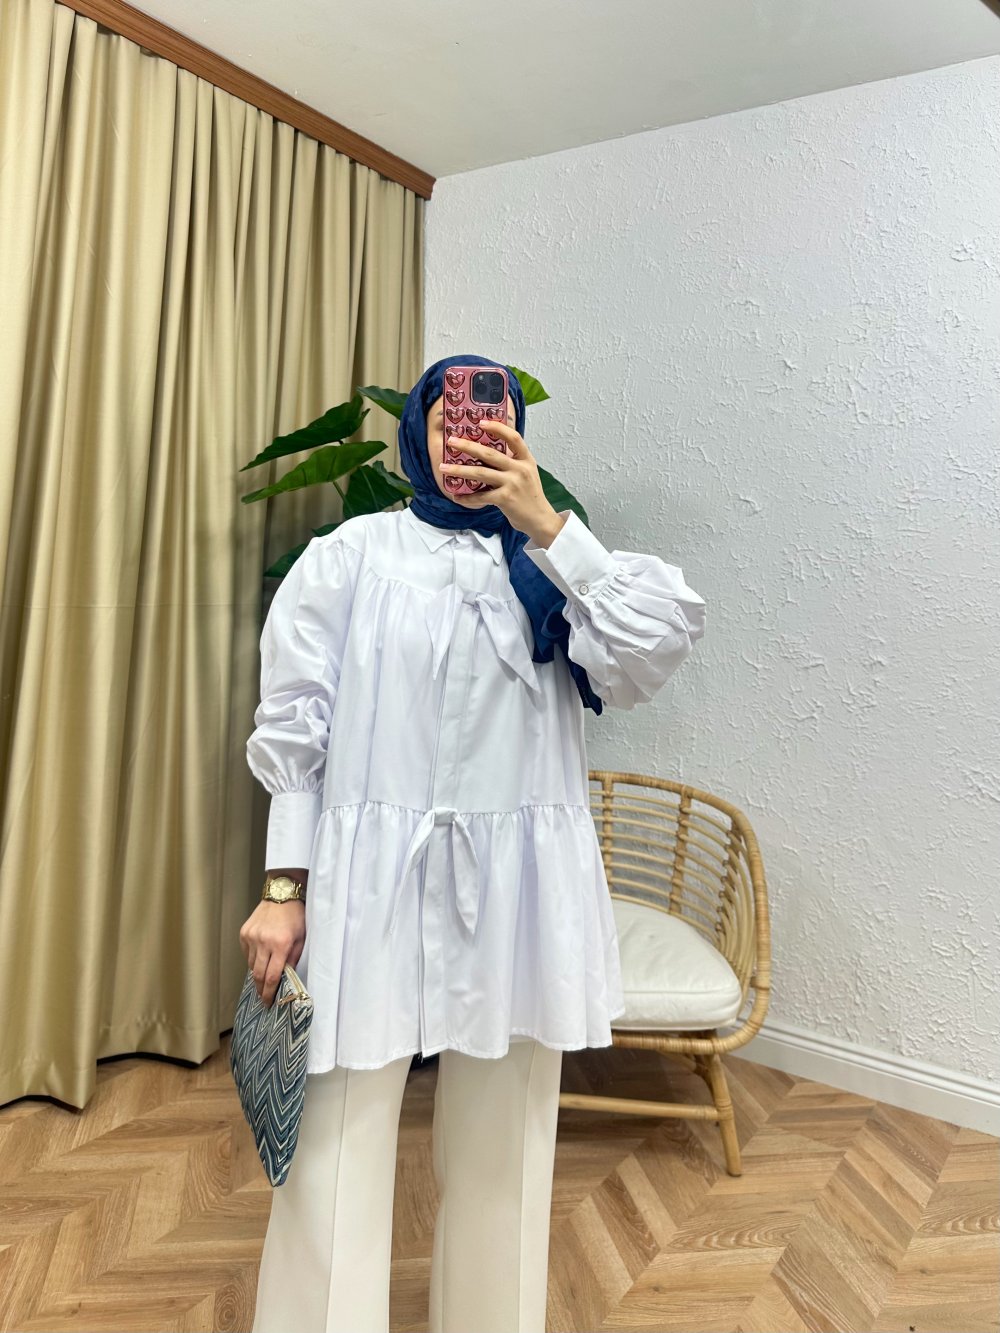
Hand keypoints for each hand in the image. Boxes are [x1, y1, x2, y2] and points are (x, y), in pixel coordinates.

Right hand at [239, 900, 305, 1007]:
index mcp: (281, 944)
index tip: (268, 1003)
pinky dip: (252, 958)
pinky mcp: (244, 933)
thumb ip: (293, 959)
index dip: (269, 993)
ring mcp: (252, 937)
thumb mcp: (301, 939)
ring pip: (250, 964)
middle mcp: (263, 941)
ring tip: (263, 977)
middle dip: (260, 989)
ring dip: (256, 973)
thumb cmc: (295, 916)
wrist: (282, 894)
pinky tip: (260, 957)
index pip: (271, 976)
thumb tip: (285, 979)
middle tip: (263, 998)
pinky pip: (246, 953)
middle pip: (257, 974)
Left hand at [439, 419, 567, 545]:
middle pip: (490, 453)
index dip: (497, 428)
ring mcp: (513, 483)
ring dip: (459, 470)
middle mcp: (520, 469)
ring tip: (443, 468)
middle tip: (451, 442)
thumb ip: (511, 462)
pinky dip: (467, 497)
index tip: (481, 423)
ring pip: (481, 473)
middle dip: (468, 446)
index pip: (513, 438)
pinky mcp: (505, 498)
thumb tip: (485, 453)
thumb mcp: (526, 473)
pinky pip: (481, 496)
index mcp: (526, 460)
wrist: (539, 519)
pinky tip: (457, 496)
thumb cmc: (529, 496)